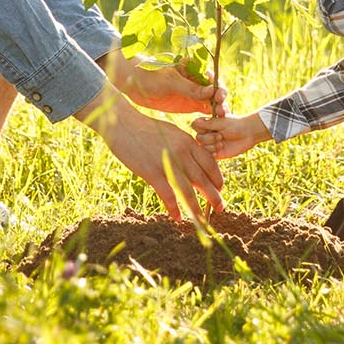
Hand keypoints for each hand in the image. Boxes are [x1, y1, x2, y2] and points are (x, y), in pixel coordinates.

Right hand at [80, 86, 224, 221]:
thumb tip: (192, 160)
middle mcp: (182, 153)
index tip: (220, 188)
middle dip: (214, 196)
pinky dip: (173, 208)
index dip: (217, 178)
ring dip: (196, 208)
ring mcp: (167, 163)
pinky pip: (167, 195)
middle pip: (203, 179)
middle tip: (220, 208)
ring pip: (188, 191)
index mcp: (188, 142)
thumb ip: (183, 146)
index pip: (210, 164)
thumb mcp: (170, 132)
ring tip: (202, 219)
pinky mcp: (151, 172)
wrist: (122, 123)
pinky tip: (177, 217)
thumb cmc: (145, 128)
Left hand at [111, 55, 224, 116]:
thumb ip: (190, 88)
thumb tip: (212, 92)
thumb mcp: (170, 82)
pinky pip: (203, 113)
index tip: (220, 96)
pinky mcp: (189, 105)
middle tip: (223, 112)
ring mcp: (194, 94)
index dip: (219, 88)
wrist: (133, 83)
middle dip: (220, 102)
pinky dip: (209, 119)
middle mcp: (197, 82)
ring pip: (211, 103)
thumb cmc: (150, 76)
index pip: (212, 79)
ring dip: (217, 111)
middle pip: (215, 93)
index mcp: (195, 70)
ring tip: (220, 120)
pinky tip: (212, 127)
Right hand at [190, 113, 273, 160]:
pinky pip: (208, 156)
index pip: (195, 126)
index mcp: (206, 124)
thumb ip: (207, 124)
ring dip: (212, 146)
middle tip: (220, 136)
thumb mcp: (221, 123)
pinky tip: (220, 149)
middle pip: (198, 138)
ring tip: (222, 143)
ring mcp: (210, 144)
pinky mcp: (215, 153)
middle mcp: (206, 134)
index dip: (201, 128)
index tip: (212, 127)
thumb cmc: (235, 125)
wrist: (248, 134)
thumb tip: (194, 123)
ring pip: (202, 147)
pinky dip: (213, 153)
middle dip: (209, 138)